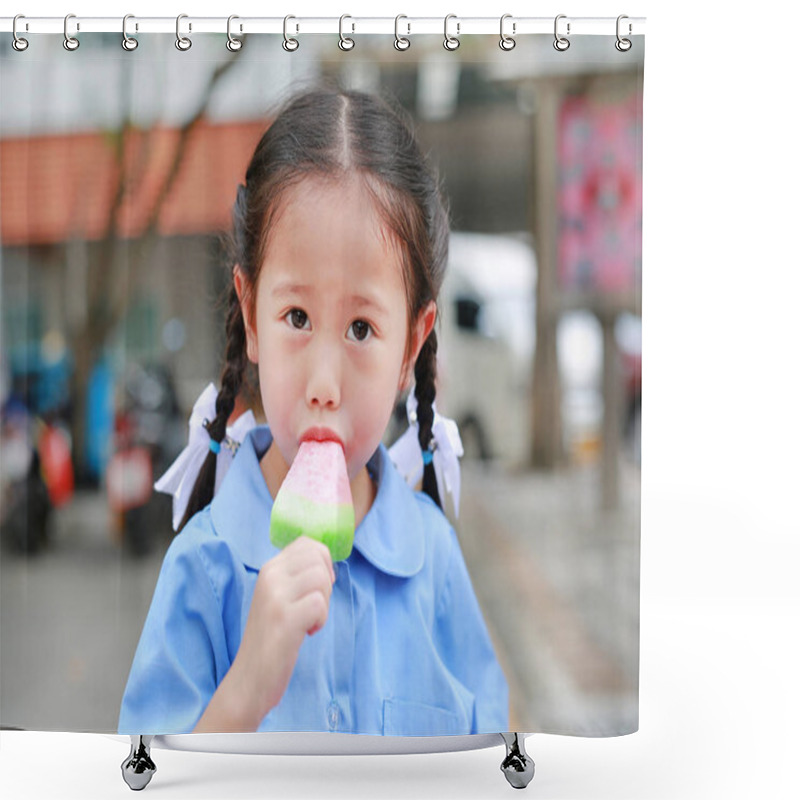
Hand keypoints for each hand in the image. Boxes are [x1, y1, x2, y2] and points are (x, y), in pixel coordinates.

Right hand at [225, 536, 335, 725]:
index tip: (316, 587)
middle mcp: (269, 576)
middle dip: (326, 583)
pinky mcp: (283, 618)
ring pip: (321, 578)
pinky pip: (319, 603)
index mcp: (269, 568)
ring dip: (324, 603)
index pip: (307, 543)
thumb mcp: (278, 597)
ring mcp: (275, 596)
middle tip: (313, 607)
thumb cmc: (271, 638)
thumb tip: (326, 561)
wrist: (249, 678)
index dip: (322, 562)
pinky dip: (321, 620)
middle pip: (318, 558)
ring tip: (309, 620)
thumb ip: (296, 575)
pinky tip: (307, 632)